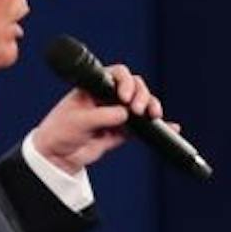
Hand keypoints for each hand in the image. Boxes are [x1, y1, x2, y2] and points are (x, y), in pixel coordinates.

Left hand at [29, 63, 176, 173]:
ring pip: (142, 104)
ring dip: (151, 107)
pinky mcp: (124, 131)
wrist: (59, 156)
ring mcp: (117, 113)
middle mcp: (108, 96)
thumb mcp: (79, 121)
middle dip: (142, 95)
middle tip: (138, 111)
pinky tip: (171, 127)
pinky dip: (158, 127)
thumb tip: (125, 114)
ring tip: (153, 116)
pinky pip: (144, 126)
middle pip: (135, 87)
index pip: (117, 75)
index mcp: (94, 86)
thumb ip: (102, 116)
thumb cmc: (60, 131)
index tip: (126, 98)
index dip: (126, 83)